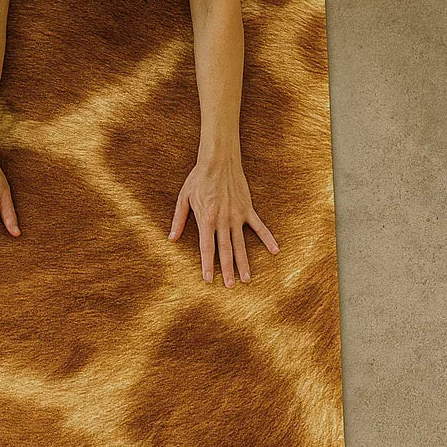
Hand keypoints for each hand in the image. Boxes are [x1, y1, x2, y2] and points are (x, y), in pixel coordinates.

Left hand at [168, 154, 278, 286]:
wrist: (218, 160)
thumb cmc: (198, 178)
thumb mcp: (183, 198)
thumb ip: (178, 220)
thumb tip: (171, 238)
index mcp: (206, 219)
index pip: (207, 247)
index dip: (207, 264)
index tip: (208, 279)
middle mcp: (223, 220)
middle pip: (225, 250)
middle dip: (227, 270)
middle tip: (229, 287)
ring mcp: (237, 215)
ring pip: (241, 244)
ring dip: (244, 262)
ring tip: (246, 279)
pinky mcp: (247, 209)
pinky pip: (259, 226)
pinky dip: (267, 238)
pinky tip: (275, 251)